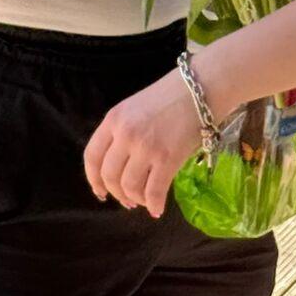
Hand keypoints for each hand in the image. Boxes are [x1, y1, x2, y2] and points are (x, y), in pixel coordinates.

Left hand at [84, 68, 202, 217]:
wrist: (203, 86)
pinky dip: (154, 204)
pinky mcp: (167, 158)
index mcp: (114, 118)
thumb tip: (122, 166)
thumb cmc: (173, 94)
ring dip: (136, 199)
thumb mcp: (137, 107)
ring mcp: (145, 147)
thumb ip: (124, 132)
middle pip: (110, 176)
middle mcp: (125, 134)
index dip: (93, 179)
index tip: (100, 192)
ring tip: (145, 200)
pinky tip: (158, 208)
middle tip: (128, 200)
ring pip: (130, 186)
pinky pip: (154, 191)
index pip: (92, 156)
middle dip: (117, 193)